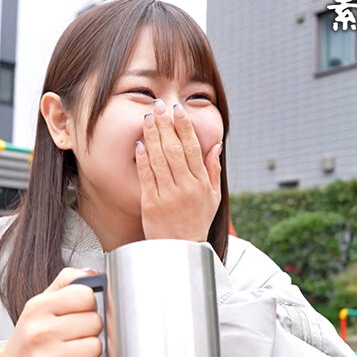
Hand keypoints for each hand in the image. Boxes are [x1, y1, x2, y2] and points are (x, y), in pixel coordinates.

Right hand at [0, 268, 108, 356]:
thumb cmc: (31, 337)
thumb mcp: (41, 304)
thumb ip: (66, 283)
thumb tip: (91, 274)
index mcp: (39, 307)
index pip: (85, 295)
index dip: (91, 304)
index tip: (84, 312)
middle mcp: (40, 332)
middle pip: (95, 322)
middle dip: (93, 330)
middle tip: (80, 336)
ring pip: (97, 348)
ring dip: (95, 354)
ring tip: (81, 355)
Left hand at [135, 100, 221, 241]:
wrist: (181, 250)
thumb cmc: (197, 222)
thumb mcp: (213, 198)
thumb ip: (214, 170)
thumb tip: (216, 145)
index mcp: (202, 183)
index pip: (193, 148)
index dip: (184, 127)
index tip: (178, 110)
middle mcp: (186, 187)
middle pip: (174, 149)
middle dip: (166, 125)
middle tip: (159, 106)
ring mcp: (168, 196)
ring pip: (160, 159)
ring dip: (153, 136)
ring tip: (147, 118)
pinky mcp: (151, 204)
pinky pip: (147, 177)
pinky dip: (143, 159)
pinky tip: (140, 143)